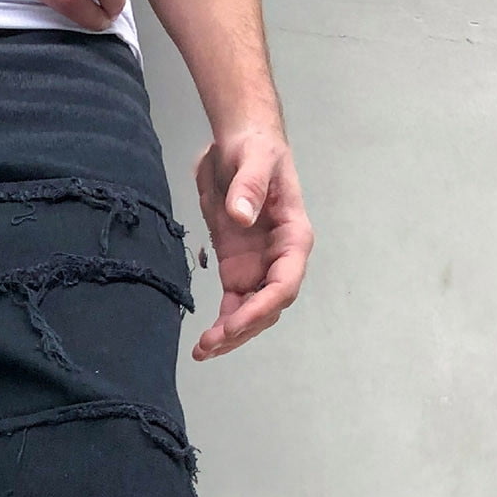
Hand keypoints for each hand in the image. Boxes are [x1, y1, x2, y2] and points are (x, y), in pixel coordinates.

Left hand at [191, 127, 312, 360]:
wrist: (240, 144)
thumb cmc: (253, 148)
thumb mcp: (252, 158)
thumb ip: (249, 186)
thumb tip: (241, 216)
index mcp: (293, 236)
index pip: (285, 282)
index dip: (263, 306)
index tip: (236, 322)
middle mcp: (280, 258)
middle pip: (269, 306)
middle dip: (244, 328)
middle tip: (212, 344)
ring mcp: (259, 267)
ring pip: (252, 313)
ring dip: (231, 335)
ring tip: (203, 352)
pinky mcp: (238, 269)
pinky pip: (234, 305)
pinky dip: (222, 326)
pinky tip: (205, 344)